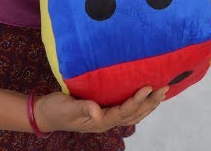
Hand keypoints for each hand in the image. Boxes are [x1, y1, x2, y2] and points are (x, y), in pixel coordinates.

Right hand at [36, 86, 168, 133]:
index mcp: (100, 122)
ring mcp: (107, 118)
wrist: (45, 114)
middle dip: (150, 103)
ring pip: (133, 114)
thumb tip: (96, 111)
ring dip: (148, 104)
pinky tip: (145, 95)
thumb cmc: (55, 110)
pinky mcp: (105, 110)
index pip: (124, 112)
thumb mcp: (66, 108)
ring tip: (162, 92)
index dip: (136, 100)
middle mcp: (107, 122)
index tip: (148, 87)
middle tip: (165, 88)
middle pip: (134, 115)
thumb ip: (81, 109)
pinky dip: (139, 103)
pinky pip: (127, 109)